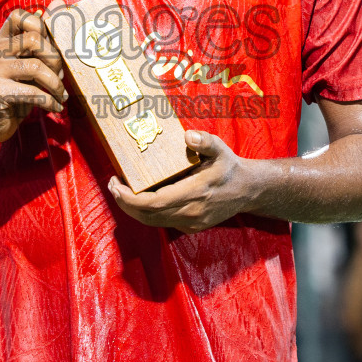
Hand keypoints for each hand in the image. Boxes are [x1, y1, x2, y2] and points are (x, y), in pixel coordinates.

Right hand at [0, 5, 66, 146]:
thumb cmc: (16, 89)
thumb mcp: (29, 62)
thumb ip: (43, 38)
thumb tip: (59, 3)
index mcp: (3, 41)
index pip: (18, 15)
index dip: (39, 24)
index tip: (51, 45)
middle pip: (33, 39)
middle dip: (55, 59)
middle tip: (60, 76)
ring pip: (36, 67)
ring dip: (55, 84)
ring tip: (60, 95)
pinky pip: (33, 92)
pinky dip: (50, 101)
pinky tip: (55, 106)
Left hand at [108, 130, 258, 232]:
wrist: (248, 191)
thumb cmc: (230, 168)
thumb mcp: (221, 149)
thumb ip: (205, 142)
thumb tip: (188, 135)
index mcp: (195, 193)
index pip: (154, 203)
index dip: (130, 198)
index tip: (116, 185)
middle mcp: (191, 212)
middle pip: (147, 215)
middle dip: (125, 203)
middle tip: (113, 185)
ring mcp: (190, 222)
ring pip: (153, 222)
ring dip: (132, 209)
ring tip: (120, 191)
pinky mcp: (191, 226)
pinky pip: (162, 222)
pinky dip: (146, 212)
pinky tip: (139, 198)